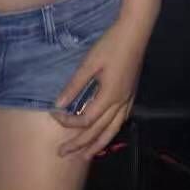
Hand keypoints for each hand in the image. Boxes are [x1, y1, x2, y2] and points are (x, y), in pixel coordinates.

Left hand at [51, 17, 151, 159]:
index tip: (54, 116)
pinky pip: (121, 121)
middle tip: (62, 154)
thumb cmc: (110, 45)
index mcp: (109, 96)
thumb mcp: (88, 64)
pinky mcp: (131, 95)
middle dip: (80, 144)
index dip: (69, 122)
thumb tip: (58, 105)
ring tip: (84, 156)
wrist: (135, 32)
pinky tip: (104, 134)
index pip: (86, 119)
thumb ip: (74, 86)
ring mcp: (128, 100)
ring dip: (97, 145)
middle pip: (99, 131)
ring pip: (113, 130)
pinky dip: (110, 132)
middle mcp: (120, 103)